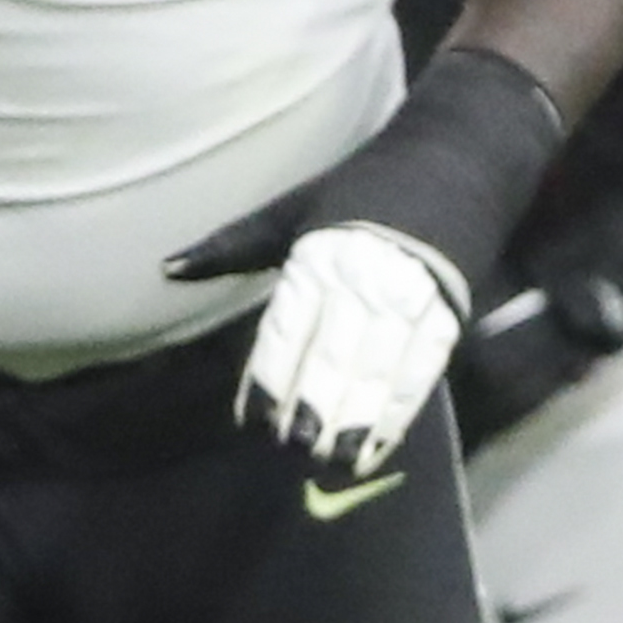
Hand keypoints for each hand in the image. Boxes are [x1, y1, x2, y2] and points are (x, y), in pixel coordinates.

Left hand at [170, 45, 566, 477]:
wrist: (454, 160)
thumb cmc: (361, 191)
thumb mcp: (291, 210)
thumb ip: (232, 248)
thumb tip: (168, 268)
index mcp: (319, 255)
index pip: (289, 327)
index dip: (272, 377)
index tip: (254, 421)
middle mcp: (362, 278)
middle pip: (335, 354)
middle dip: (314, 405)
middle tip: (293, 450)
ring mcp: (409, 297)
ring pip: (378, 369)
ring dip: (357, 420)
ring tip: (334, 461)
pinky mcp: (447, 312)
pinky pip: (421, 370)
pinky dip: (399, 412)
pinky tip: (378, 446)